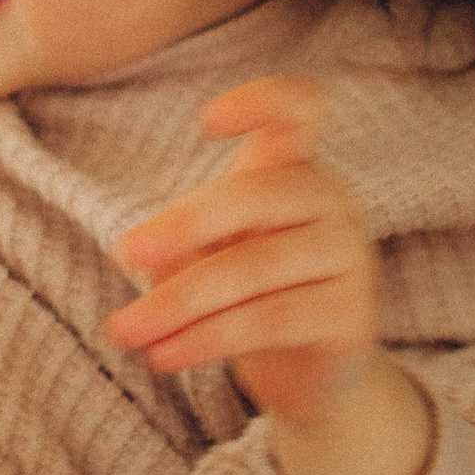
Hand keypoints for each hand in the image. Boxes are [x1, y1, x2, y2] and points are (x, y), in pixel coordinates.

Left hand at [108, 77, 431, 474]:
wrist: (304, 373)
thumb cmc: (243, 291)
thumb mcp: (207, 252)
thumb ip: (182, 238)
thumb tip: (140, 254)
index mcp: (293, 167)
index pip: (298, 111)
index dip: (263, 101)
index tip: (207, 122)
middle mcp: (331, 201)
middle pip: (257, 195)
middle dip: (182, 225)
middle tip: (122, 254)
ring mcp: (348, 256)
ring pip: (254, 269)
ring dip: (177, 303)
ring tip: (123, 332)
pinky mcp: (351, 315)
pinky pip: (270, 321)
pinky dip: (206, 340)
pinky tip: (163, 356)